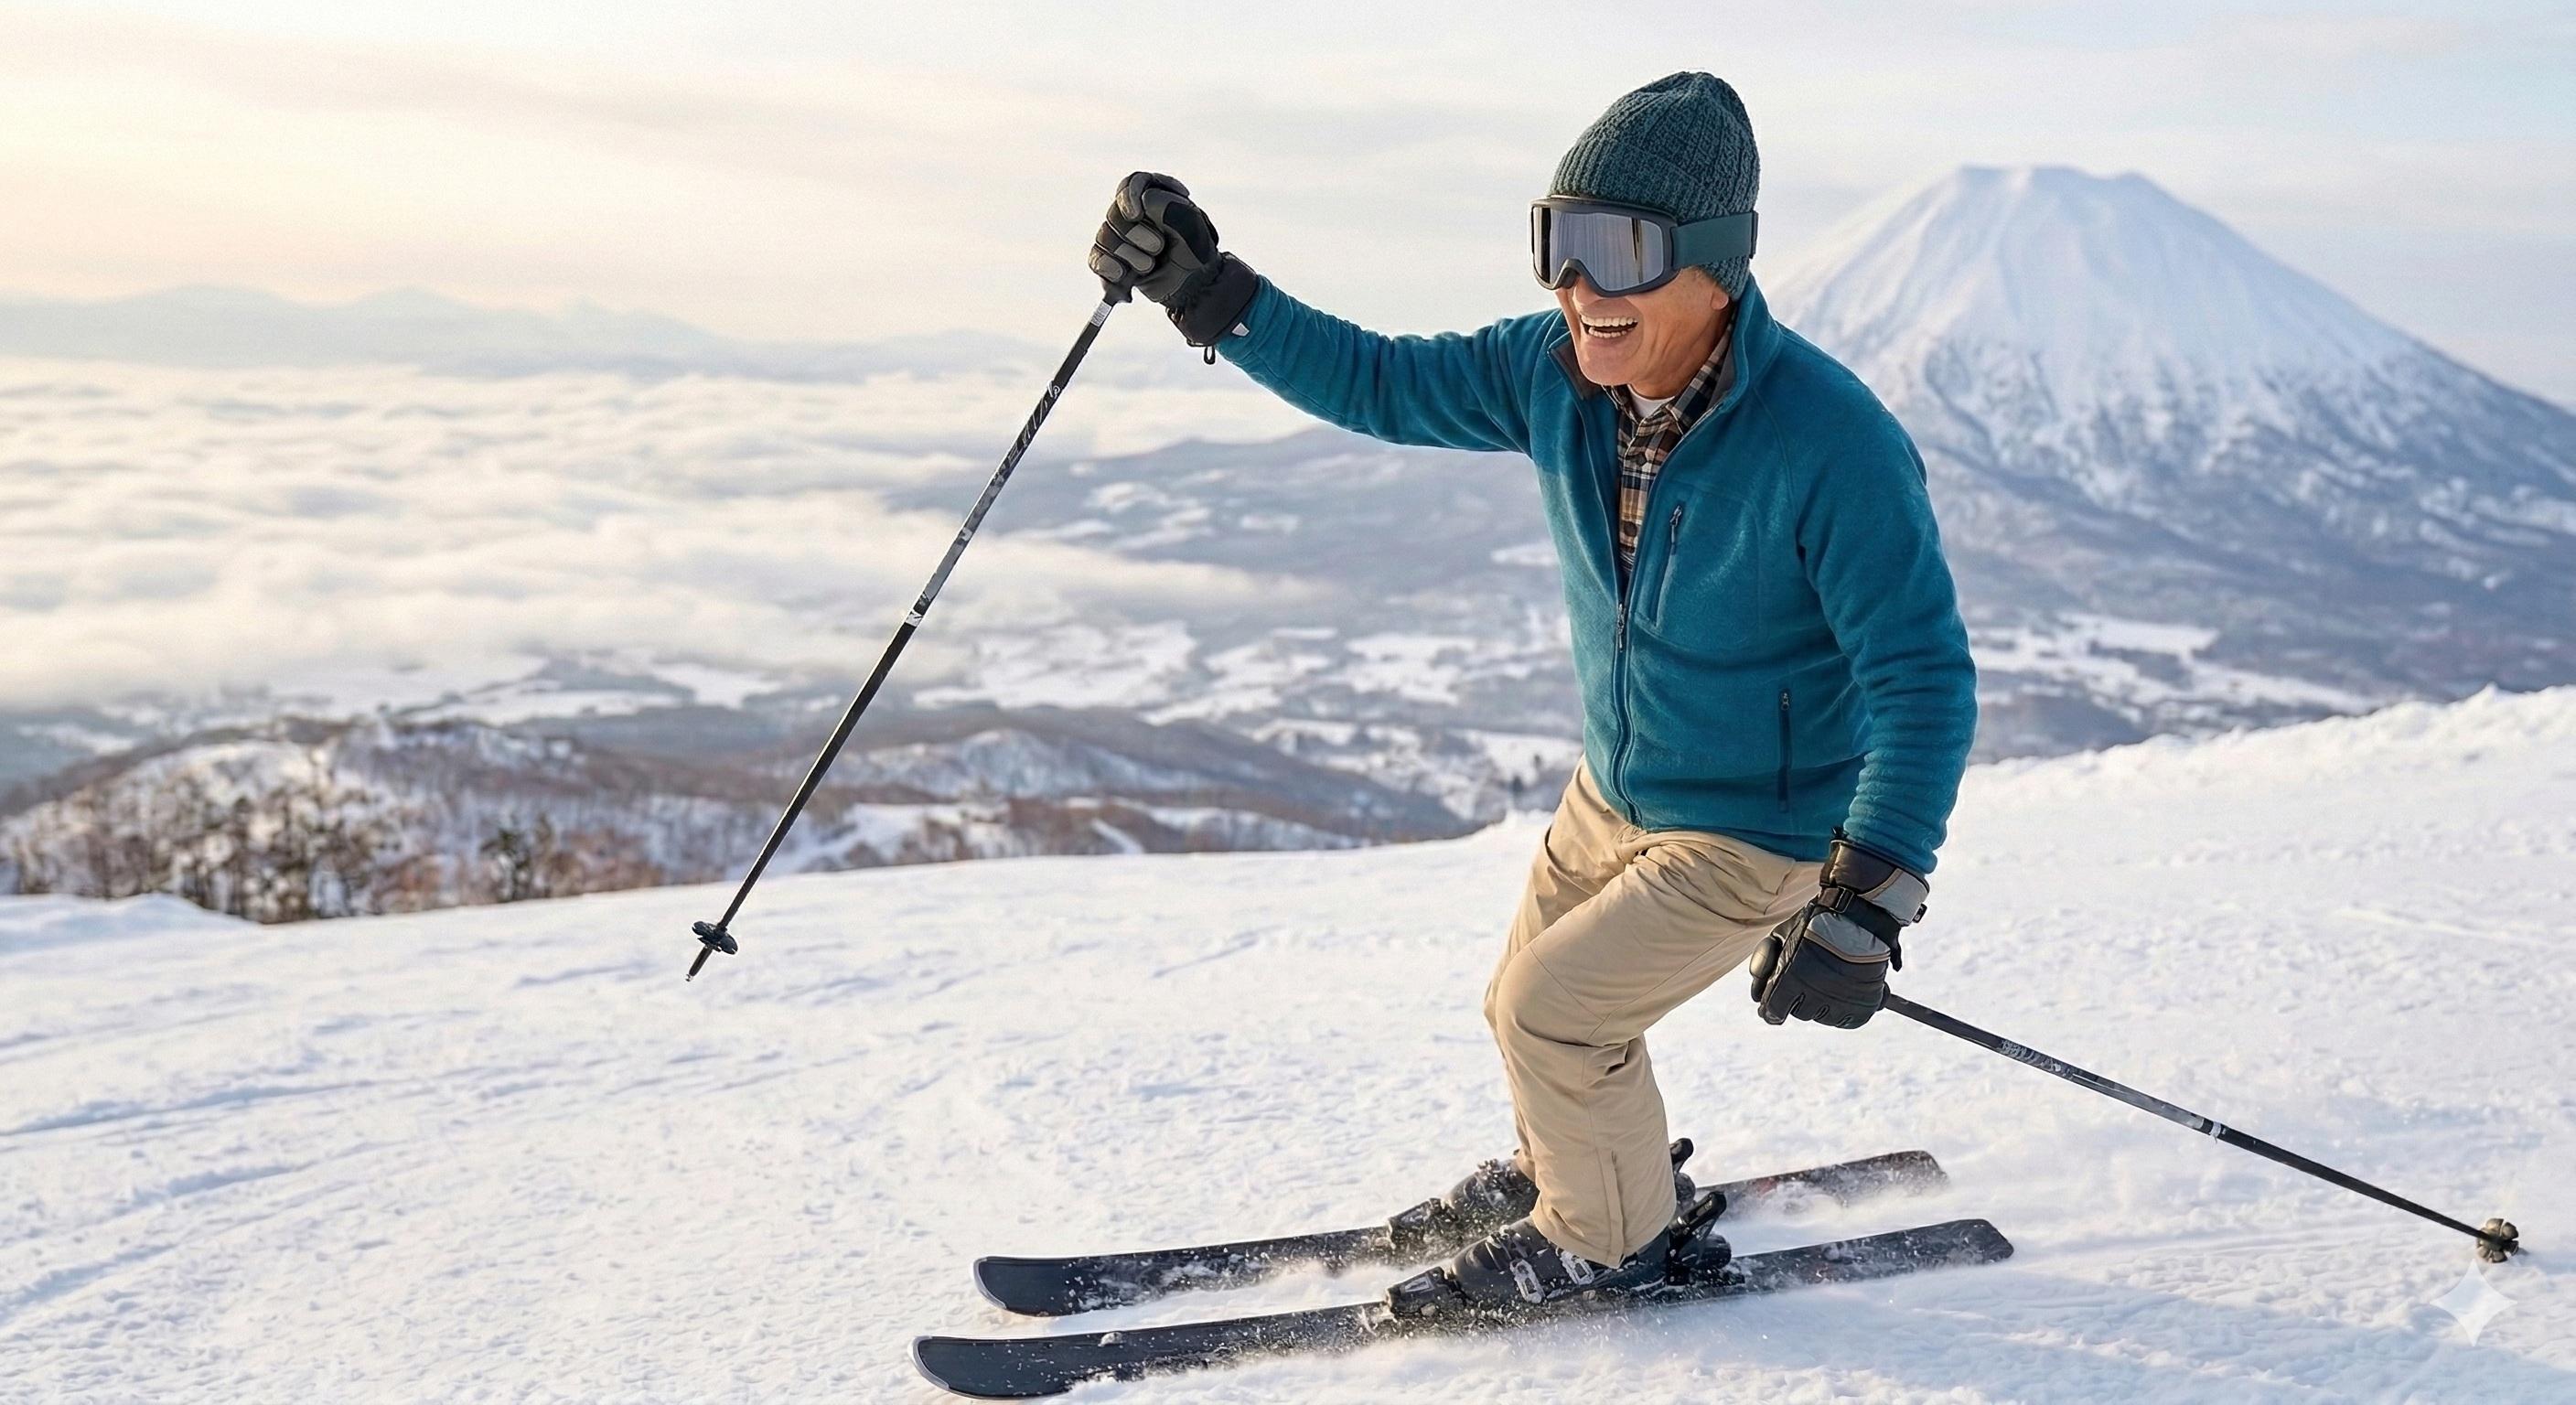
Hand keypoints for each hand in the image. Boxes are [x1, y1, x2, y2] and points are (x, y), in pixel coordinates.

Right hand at [1090, 172, 1222, 305]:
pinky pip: (1096, 260)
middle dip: (1135, 234)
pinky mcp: (1112, 262)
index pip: (1130, 184)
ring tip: (1150, 266)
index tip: (1136, 214)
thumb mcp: (1188, 220)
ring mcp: (1120, 239)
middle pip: (1114, 214)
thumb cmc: (1195, 250)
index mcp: (1152, 197)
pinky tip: (1124, 277)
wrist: (1195, 285)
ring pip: (1104, 238)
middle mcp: (1132, 215)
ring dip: (1130, 255)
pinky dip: (1108, 269)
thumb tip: (1135, 206)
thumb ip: (1162, 203)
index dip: (1128, 196)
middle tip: (1159, 248)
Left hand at [1749, 835, 1926, 1029]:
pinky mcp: (1864, 1004)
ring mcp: (1841, 1001)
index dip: (1771, 1010)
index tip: (1773, 1009)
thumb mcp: (1781, 936)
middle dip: (1801, 999)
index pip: (1773, 1011)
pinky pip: (1848, 1019)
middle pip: (1801, 1012)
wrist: (1860, 913)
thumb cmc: (1816, 922)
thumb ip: (1765, 964)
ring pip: (1824, 1017)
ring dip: (1823, 1004)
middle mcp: (1815, 995)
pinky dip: (1846, 1009)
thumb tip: (1756, 997)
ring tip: (1830, 980)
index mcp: (1790, 980)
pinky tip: (1846, 990)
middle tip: (1810, 978)